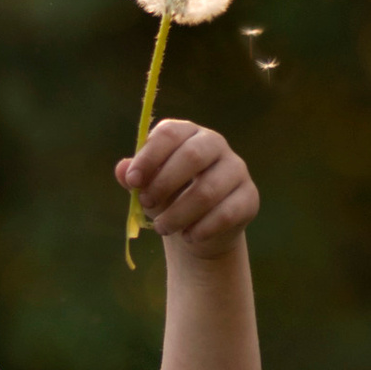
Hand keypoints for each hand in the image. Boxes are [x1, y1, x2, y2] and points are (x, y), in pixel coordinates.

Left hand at [116, 118, 258, 253]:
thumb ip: (133, 177)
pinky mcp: (249, 196)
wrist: (198, 229)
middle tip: (146, 203)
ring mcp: (236, 169)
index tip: (132, 181)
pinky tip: (188, 236)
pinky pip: (226, 213)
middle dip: (164, 184)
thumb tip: (121, 170)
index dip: (149, 156)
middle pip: (192, 156)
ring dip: (178, 214)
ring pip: (207, 191)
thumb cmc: (169, 198)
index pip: (170, 133)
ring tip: (162, 228)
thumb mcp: (147, 187)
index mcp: (187, 133)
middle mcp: (215, 144)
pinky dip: (201, 229)